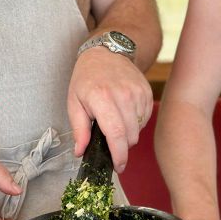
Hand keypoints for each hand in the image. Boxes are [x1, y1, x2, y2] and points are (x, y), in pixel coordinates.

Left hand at [68, 47, 152, 171]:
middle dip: (121, 146)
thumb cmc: (86, 78)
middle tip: (110, 140)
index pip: (116, 134)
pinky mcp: (146, 92)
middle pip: (130, 135)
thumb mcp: (74, 102)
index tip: (118, 166)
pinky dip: (136, 122)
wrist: (106, 52)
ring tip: (116, 122)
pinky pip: (146, 118)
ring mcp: (137, 93)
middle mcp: (123, 95)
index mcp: (102, 98)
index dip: (119, 155)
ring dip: (129, 133)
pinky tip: (125, 113)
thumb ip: (79, 129)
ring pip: (139, 128)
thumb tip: (80, 152)